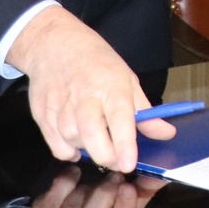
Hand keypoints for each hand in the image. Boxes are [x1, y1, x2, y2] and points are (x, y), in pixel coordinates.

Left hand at [5, 167, 157, 207]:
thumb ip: (143, 194)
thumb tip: (162, 173)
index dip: (124, 207)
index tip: (128, 187)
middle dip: (106, 191)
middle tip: (114, 178)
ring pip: (75, 202)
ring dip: (87, 187)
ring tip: (93, 186)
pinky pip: (58, 190)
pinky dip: (68, 178)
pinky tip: (75, 176)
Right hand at [7, 5, 174, 172]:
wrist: (55, 44)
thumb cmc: (96, 62)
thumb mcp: (127, 79)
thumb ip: (146, 111)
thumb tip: (166, 133)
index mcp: (111, 85)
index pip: (119, 117)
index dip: (124, 143)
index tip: (129, 163)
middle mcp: (84, 95)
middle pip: (91, 133)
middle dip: (105, 155)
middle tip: (117, 162)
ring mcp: (60, 104)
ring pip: (72, 139)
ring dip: (87, 149)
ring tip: (97, 141)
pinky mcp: (42, 113)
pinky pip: (56, 145)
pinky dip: (68, 151)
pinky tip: (78, 143)